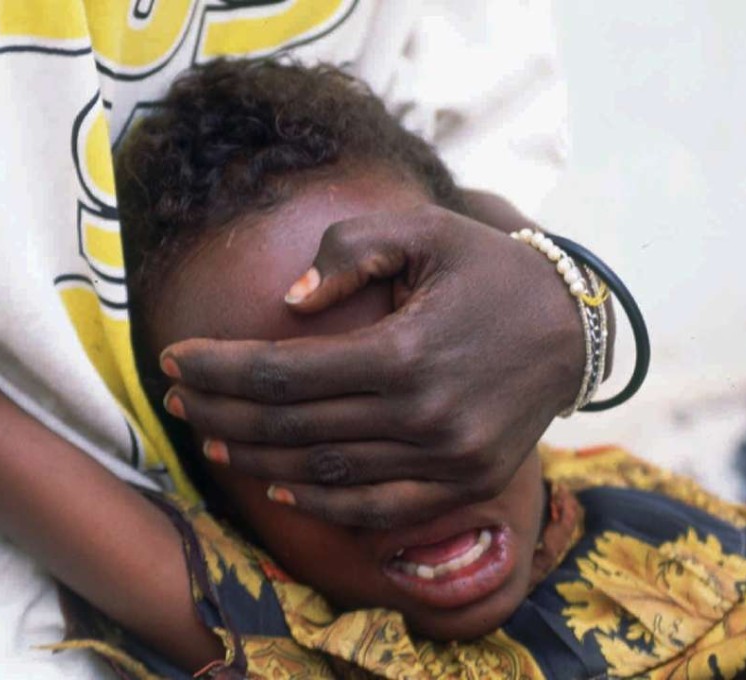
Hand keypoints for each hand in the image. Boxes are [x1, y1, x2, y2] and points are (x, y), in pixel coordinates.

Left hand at [162, 199, 585, 528]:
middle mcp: (425, 415)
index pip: (285, 371)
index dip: (221, 368)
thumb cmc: (487, 268)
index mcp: (407, 350)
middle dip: (222, 410)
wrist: (571, 324)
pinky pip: (379, 510)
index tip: (174, 358)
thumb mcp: (425, 230)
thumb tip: (289, 304)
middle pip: (293, 426)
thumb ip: (352, 252)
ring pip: (326, 473)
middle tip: (174, 397)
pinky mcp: (466, 483)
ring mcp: (447, 459)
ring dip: (257, 460)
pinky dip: (322, 504)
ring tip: (210, 437)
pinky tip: (277, 488)